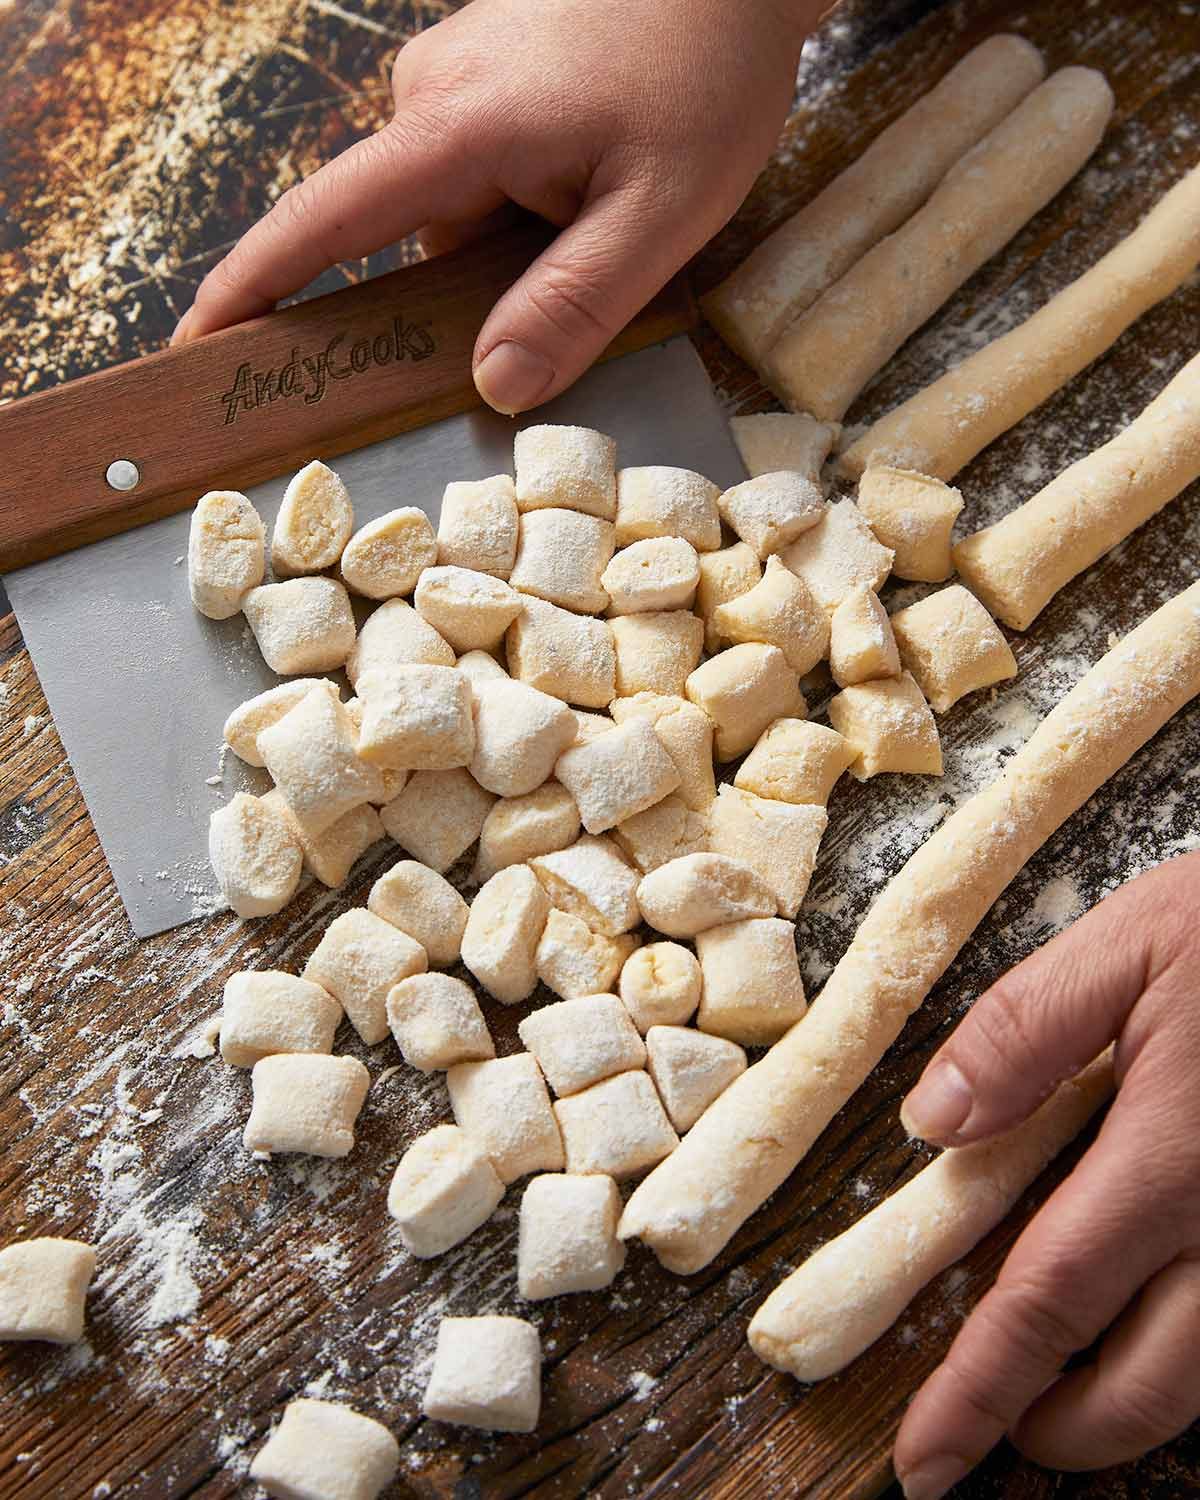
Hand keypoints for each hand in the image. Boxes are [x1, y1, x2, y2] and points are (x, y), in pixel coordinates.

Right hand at [172, 0, 813, 413]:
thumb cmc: (706, 73)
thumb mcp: (658, 214)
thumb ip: (572, 306)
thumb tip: (493, 387)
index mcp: (455, 128)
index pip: (322, 222)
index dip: (254, 289)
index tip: (197, 343)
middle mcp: (431, 95)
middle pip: (408, 235)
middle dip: (467, 286)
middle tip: (561, 291)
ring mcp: (457, 77)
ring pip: (453, 209)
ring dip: (513, 244)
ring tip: (612, 217)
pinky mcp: (485, 73)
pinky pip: (477, 170)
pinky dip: (522, 206)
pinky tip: (596, 186)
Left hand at [893, 851, 1199, 1499]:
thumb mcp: (1133, 940)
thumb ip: (1026, 1030)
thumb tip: (933, 1121)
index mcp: (1173, 1155)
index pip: (1050, 1298)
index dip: (980, 1389)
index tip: (927, 1459)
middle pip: (1148, 1385)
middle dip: (1063, 1428)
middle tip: (1002, 1428)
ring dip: (1136, 1411)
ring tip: (1067, 1396)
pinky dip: (1198, 1351)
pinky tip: (1161, 1318)